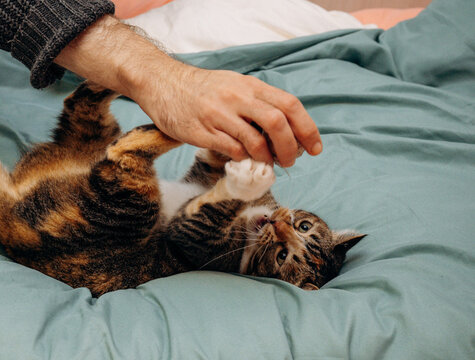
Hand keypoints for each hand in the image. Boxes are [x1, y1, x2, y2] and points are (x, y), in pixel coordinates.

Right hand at [131, 65, 321, 165]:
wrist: (163, 83)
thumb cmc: (202, 88)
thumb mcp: (235, 84)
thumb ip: (259, 102)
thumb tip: (286, 130)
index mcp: (249, 85)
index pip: (289, 105)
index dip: (307, 128)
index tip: (314, 148)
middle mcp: (237, 98)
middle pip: (277, 123)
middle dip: (290, 148)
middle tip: (290, 161)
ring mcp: (218, 115)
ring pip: (255, 141)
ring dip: (267, 158)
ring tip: (266, 164)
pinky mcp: (201, 132)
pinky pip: (231, 150)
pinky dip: (243, 159)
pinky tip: (243, 159)